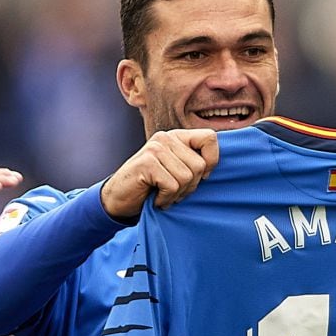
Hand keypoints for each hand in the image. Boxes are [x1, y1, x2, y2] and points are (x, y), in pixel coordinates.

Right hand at [101, 129, 218, 218]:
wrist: (119, 199)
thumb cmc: (151, 188)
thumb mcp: (176, 171)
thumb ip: (193, 163)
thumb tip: (216, 168)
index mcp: (176, 137)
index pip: (210, 138)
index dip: (212, 161)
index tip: (200, 177)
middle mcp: (166, 138)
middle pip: (199, 165)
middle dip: (190, 186)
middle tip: (173, 191)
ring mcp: (155, 148)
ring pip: (187, 177)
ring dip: (177, 194)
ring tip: (163, 195)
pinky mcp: (147, 162)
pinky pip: (172, 185)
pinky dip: (165, 198)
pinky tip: (156, 198)